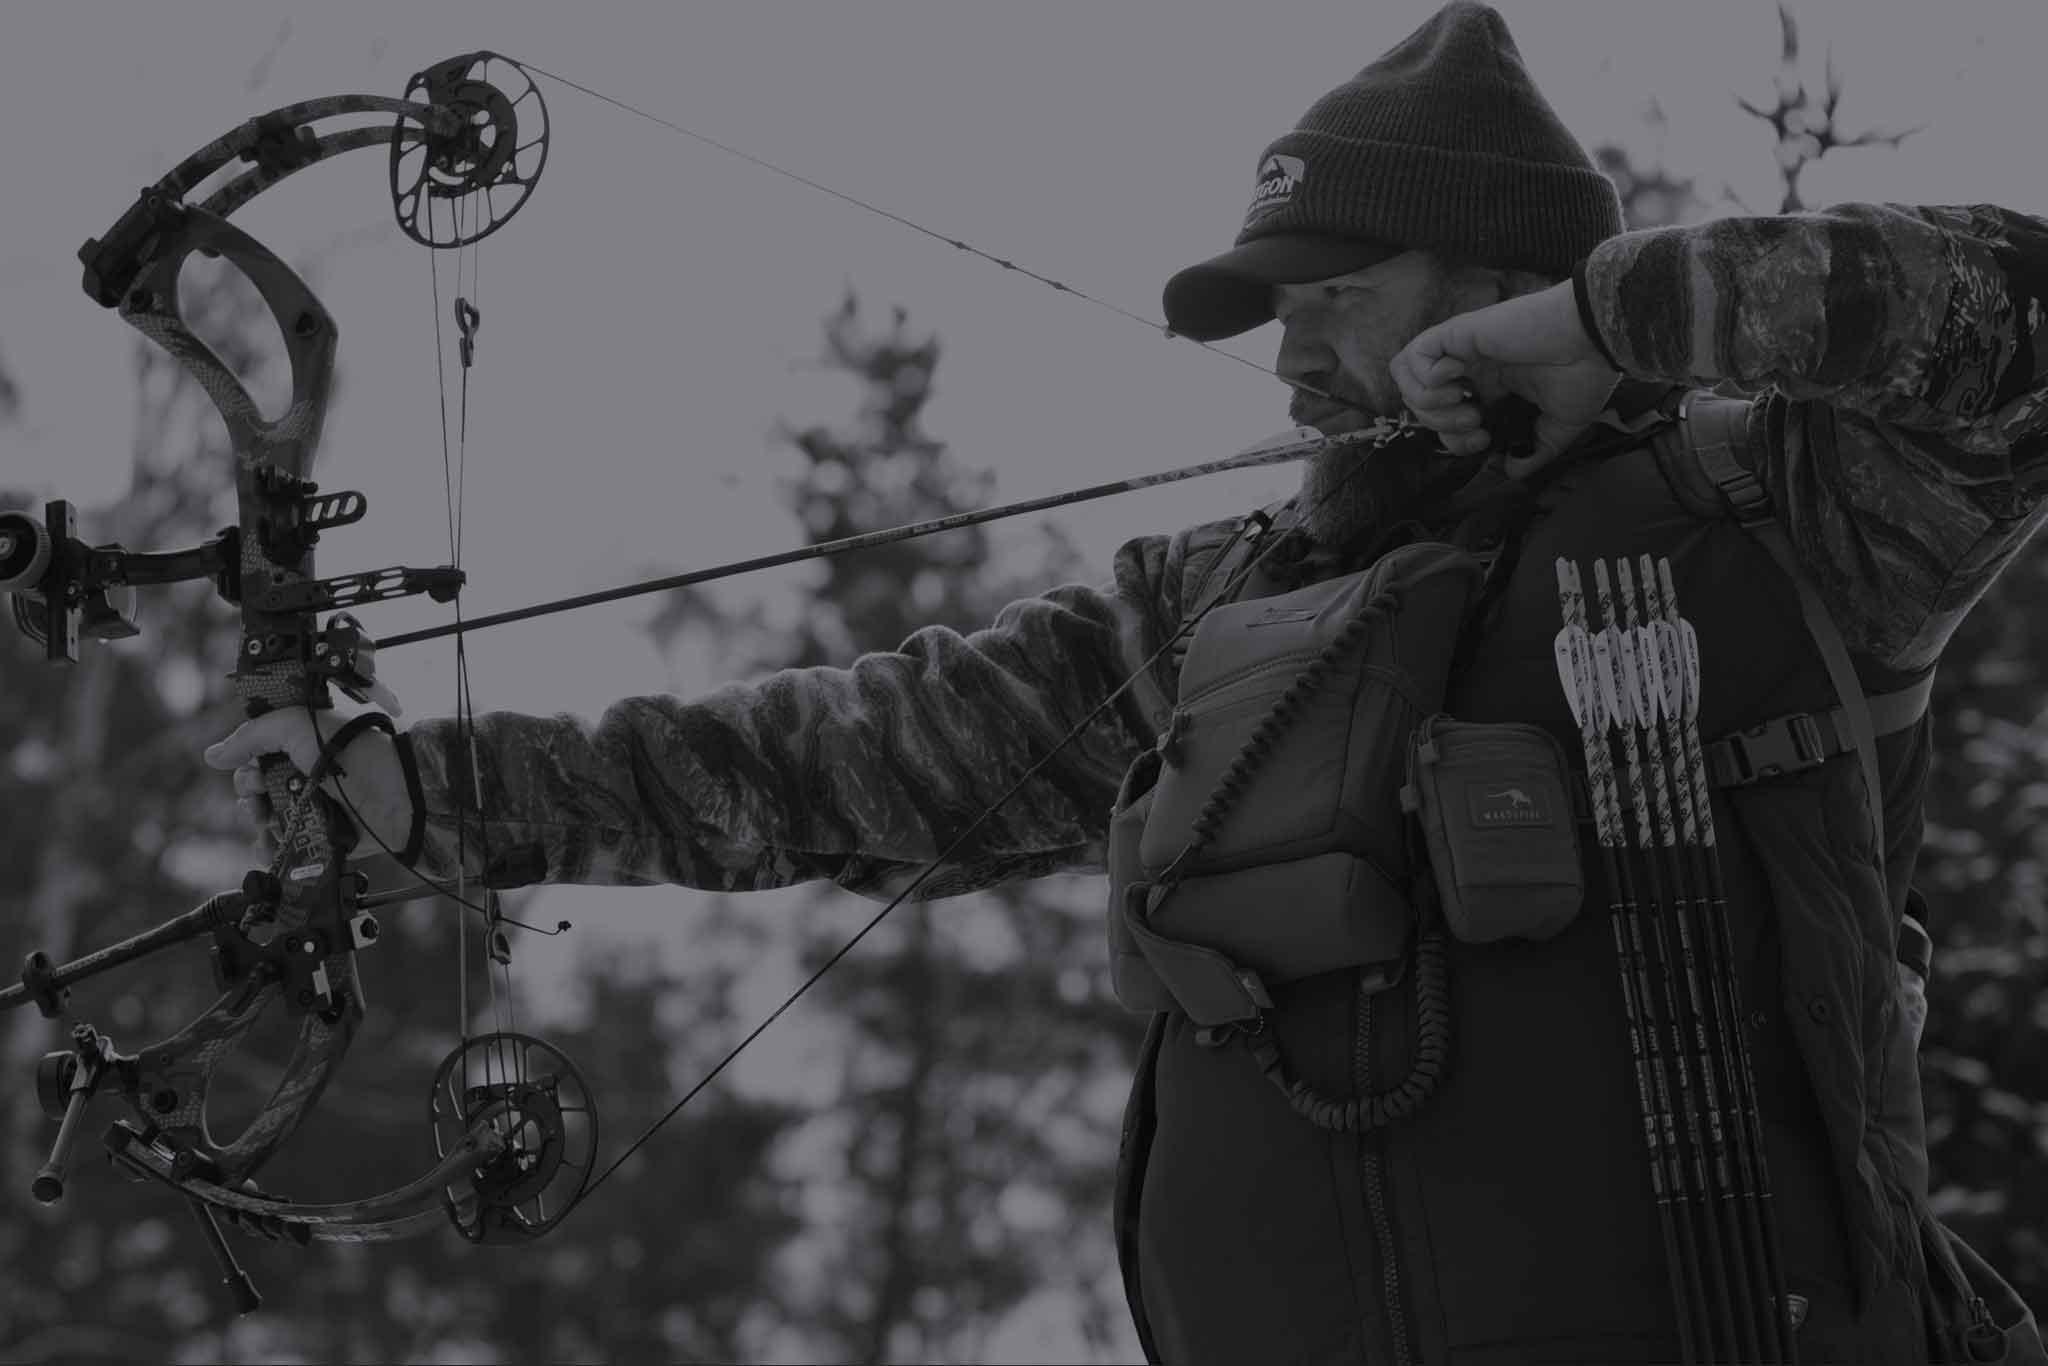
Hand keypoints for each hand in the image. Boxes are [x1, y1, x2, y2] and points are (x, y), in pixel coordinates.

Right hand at [204, 705, 416, 859]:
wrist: (396, 792)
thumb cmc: (352, 752)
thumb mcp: (295, 726)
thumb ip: (252, 736)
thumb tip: (213, 755)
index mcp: (302, 747)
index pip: (258, 760)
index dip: (248, 768)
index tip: (253, 773)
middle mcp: (307, 776)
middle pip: (259, 792)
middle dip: (251, 797)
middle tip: (259, 799)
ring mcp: (315, 808)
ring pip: (270, 821)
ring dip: (259, 823)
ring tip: (267, 821)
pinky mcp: (324, 837)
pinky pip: (288, 848)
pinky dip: (272, 849)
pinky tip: (268, 847)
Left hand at [1389, 280, 1620, 472]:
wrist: (1594, 340)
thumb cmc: (1584, 374)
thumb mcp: (1560, 425)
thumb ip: (1534, 450)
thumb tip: (1511, 471)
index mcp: (1490, 386)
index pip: (1445, 421)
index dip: (1454, 441)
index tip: (1484, 440)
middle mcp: (1470, 368)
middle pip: (1419, 404)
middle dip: (1440, 426)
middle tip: (1475, 423)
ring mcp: (1461, 349)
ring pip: (1407, 380)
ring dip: (1430, 403)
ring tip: (1464, 402)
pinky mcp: (1458, 332)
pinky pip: (1415, 356)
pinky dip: (1427, 377)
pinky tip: (1459, 379)